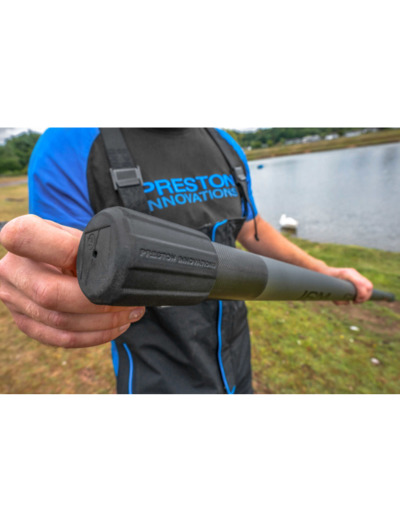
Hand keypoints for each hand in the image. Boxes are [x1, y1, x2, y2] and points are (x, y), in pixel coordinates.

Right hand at [0, 215, 144, 347]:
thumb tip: (119, 272)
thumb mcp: (73, 235)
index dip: (66, 251)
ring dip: (102, 323)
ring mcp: (13, 299)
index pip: (28, 238)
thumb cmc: (66, 244)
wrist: (43, 261)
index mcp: (20, 236)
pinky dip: (92, 336)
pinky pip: (59, 338)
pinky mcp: (24, 323)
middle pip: (51, 294)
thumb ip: (86, 247)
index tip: (100, 262)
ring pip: (60, 322)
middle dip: (99, 303)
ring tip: (128, 314)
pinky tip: (113, 328)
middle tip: (129, 302)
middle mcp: (10, 269)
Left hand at [324, 266, 372, 303]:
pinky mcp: (356, 275)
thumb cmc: (326, 282)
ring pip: (369, 286)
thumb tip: (348, 302)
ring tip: (356, 300)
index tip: (354, 301)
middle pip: (369, 286)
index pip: (362, 284)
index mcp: (347, 274)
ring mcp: (355, 273)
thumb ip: (338, 299)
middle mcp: (353, 272)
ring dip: (365, 295)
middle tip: (355, 301)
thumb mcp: (330, 292)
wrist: (324, 272)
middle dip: (365, 297)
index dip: (361, 295)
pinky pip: (366, 285)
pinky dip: (364, 292)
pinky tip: (356, 296)